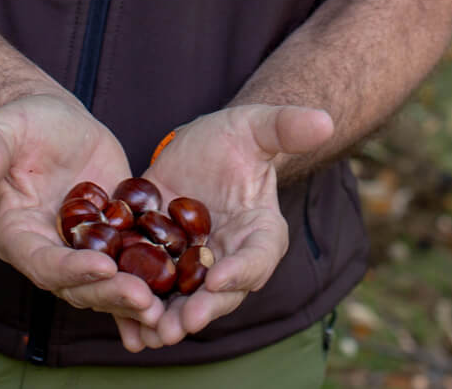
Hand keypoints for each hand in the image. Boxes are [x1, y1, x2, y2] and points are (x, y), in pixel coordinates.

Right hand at [0, 93, 164, 331]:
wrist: (56, 121)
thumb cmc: (23, 122)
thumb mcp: (3, 126)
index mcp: (16, 234)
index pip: (42, 262)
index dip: (71, 269)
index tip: (103, 266)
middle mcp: (47, 251)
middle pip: (77, 285)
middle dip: (110, 293)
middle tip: (143, 299)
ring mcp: (80, 249)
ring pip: (105, 284)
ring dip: (131, 298)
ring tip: (161, 308)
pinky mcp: (110, 238)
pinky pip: (127, 264)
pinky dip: (148, 279)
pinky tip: (175, 287)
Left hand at [123, 103, 333, 351]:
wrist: (199, 146)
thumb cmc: (236, 137)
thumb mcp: (257, 125)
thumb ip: (288, 127)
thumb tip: (324, 120)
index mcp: (262, 232)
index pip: (258, 258)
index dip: (241, 270)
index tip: (219, 278)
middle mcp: (231, 257)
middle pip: (222, 292)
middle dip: (203, 308)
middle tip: (182, 322)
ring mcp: (196, 263)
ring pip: (187, 299)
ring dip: (170, 318)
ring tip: (153, 331)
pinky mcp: (163, 260)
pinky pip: (154, 288)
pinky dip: (142, 306)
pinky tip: (126, 324)